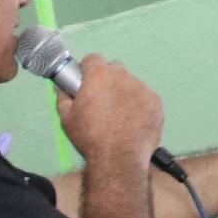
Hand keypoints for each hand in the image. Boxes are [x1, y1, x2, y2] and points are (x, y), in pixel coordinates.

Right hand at [54, 52, 167, 175]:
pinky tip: (133, 121)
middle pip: (114, 69)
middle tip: (102, 100)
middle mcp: (123, 76)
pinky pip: (145, 96)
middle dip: (107, 80)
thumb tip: (62, 87)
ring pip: (131, 83)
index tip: (85, 83)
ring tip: (120, 114)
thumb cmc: (90, 137)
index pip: (93, 59)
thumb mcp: (67, 118)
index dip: (87, 70)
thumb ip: (64, 97)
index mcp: (99, 76)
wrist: (119, 158)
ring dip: (124, 92)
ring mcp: (142, 88)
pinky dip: (139, 104)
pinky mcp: (156, 101)